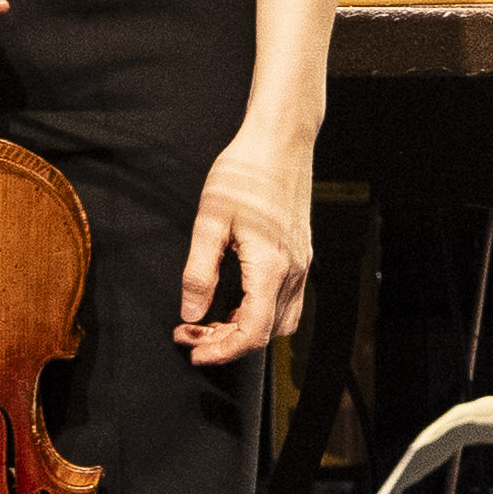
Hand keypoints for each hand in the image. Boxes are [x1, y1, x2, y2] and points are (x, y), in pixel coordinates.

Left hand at [179, 146, 312, 363]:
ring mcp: (301, 263)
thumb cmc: (244, 172)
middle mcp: (292, 270)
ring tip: (212, 320)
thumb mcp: (209, 220)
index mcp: (270, 265)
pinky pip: (287, 300)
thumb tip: (191, 312)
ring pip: (281, 321)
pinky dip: (261, 312)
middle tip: (191, 334)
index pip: (252, 332)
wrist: (281, 140)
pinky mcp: (301, 254)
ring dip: (247, 330)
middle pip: (267, 333)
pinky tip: (236, 299)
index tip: (194, 352)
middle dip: (228, 343)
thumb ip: (199, 272)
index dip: (222, 351)